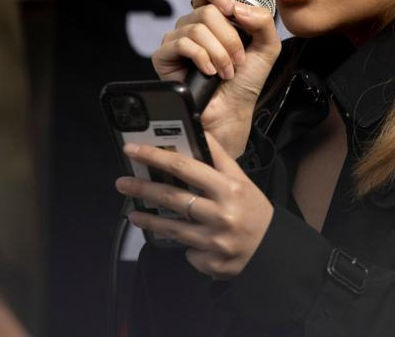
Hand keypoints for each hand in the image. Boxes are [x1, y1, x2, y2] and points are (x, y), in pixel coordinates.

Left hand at [115, 133, 273, 280]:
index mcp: (228, 188)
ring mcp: (214, 241)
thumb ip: (219, 158)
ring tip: (133, 214)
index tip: (133, 151)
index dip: (155, 157)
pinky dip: (183, 245)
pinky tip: (182, 241)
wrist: (272, 251)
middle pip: (172, 197)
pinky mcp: (210, 262)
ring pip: (172, 228)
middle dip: (143, 188)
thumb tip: (199, 132)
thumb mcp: (241, 180)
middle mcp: (220, 214)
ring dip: (149, 219)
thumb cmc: (254, 210)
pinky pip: (187, 252)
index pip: (184, 166)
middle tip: (122, 183)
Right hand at [151, 0, 280, 157]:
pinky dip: (202, 58)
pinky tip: (209, 71)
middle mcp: (192, 23)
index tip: (231, 10)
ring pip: (197, 28)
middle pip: (207, 10)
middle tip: (237, 60)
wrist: (233, 110)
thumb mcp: (266, 46)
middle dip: (229, 38)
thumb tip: (236, 7)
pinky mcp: (164, 56)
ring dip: (219, 52)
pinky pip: (182, 44)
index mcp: (213, 16)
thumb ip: (263, 21)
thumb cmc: (246, 80)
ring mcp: (176, 39)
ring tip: (226, 70)